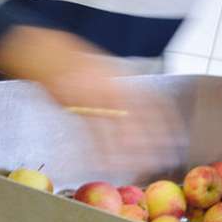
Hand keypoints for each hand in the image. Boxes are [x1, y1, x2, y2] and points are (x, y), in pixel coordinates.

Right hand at [0, 26, 185, 172]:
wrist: (45, 52)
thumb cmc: (74, 65)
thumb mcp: (105, 72)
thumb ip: (122, 91)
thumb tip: (143, 111)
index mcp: (122, 79)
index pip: (153, 103)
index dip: (166, 124)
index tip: (176, 139)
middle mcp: (111, 87)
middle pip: (137, 121)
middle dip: (149, 144)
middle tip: (157, 161)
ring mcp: (92, 98)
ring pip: (114, 131)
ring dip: (124, 153)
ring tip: (133, 169)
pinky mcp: (73, 108)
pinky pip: (89, 135)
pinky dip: (97, 152)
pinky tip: (104, 163)